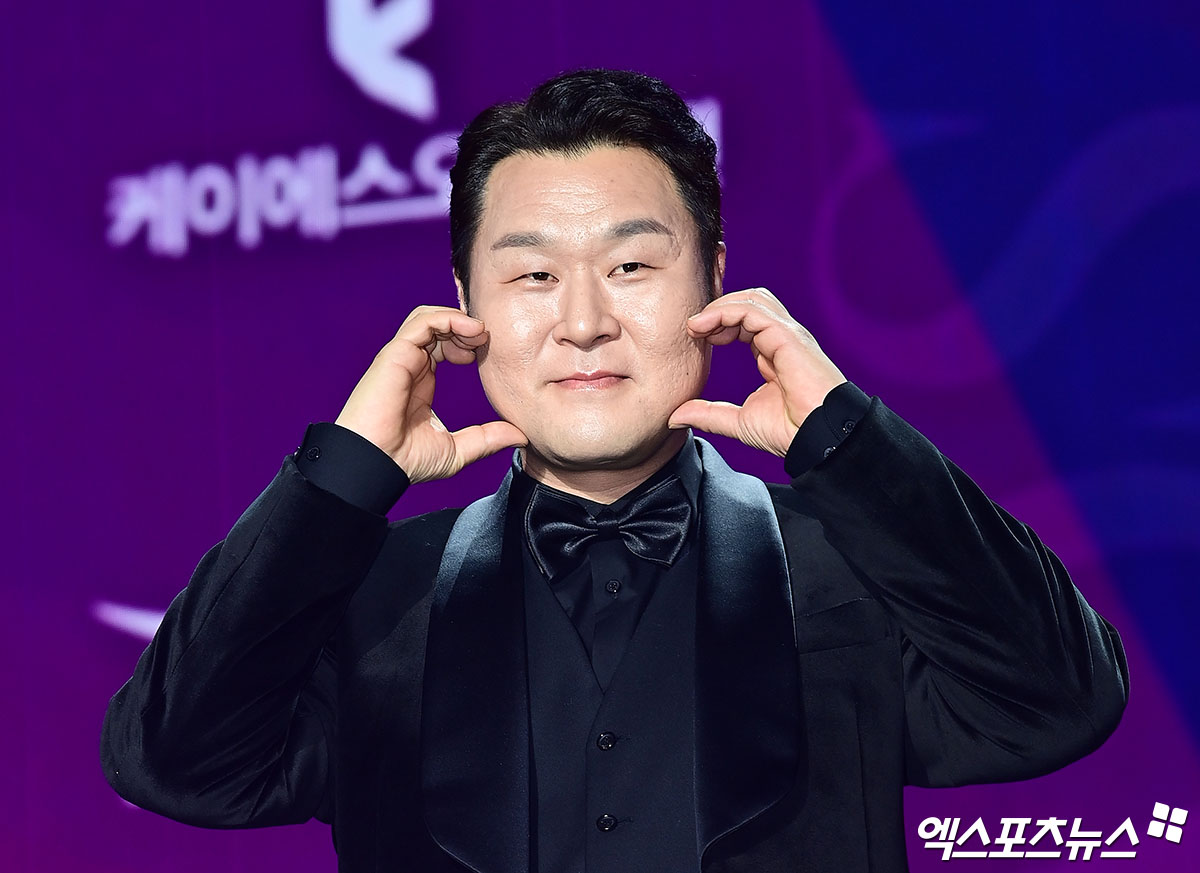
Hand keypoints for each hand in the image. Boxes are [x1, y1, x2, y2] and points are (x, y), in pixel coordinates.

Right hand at [335, 306, 526, 482]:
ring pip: (429, 317)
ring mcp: (401, 358)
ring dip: (458, 319)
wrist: (377, 466)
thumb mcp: (458, 450)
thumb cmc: (406, 461)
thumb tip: (520, 436)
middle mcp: (410, 365)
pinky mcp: (395, 354)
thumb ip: (487, 439)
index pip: (443, 344)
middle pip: (438, 326)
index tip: (486, 355)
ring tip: (480, 334)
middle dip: (466, 328)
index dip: (467, 342)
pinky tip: (471, 331)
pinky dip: (448, 318)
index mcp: (421, 380)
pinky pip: (422, 322)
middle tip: (487, 341)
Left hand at [668, 288, 845, 456]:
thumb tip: (675, 416)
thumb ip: (708, 414)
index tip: (695, 338)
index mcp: (774, 353)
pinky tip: (705, 327)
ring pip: (753, 300)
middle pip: (750, 302)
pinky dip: (726, 312)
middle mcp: (783, 339)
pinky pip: (755, 311)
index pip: (747, 320)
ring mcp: (788, 336)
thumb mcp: (738, 422)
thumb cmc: (790, 433)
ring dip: (720, 307)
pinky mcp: (789, 338)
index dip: (719, 322)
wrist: (818, 441)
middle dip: (718, 309)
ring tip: (697, 326)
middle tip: (693, 329)